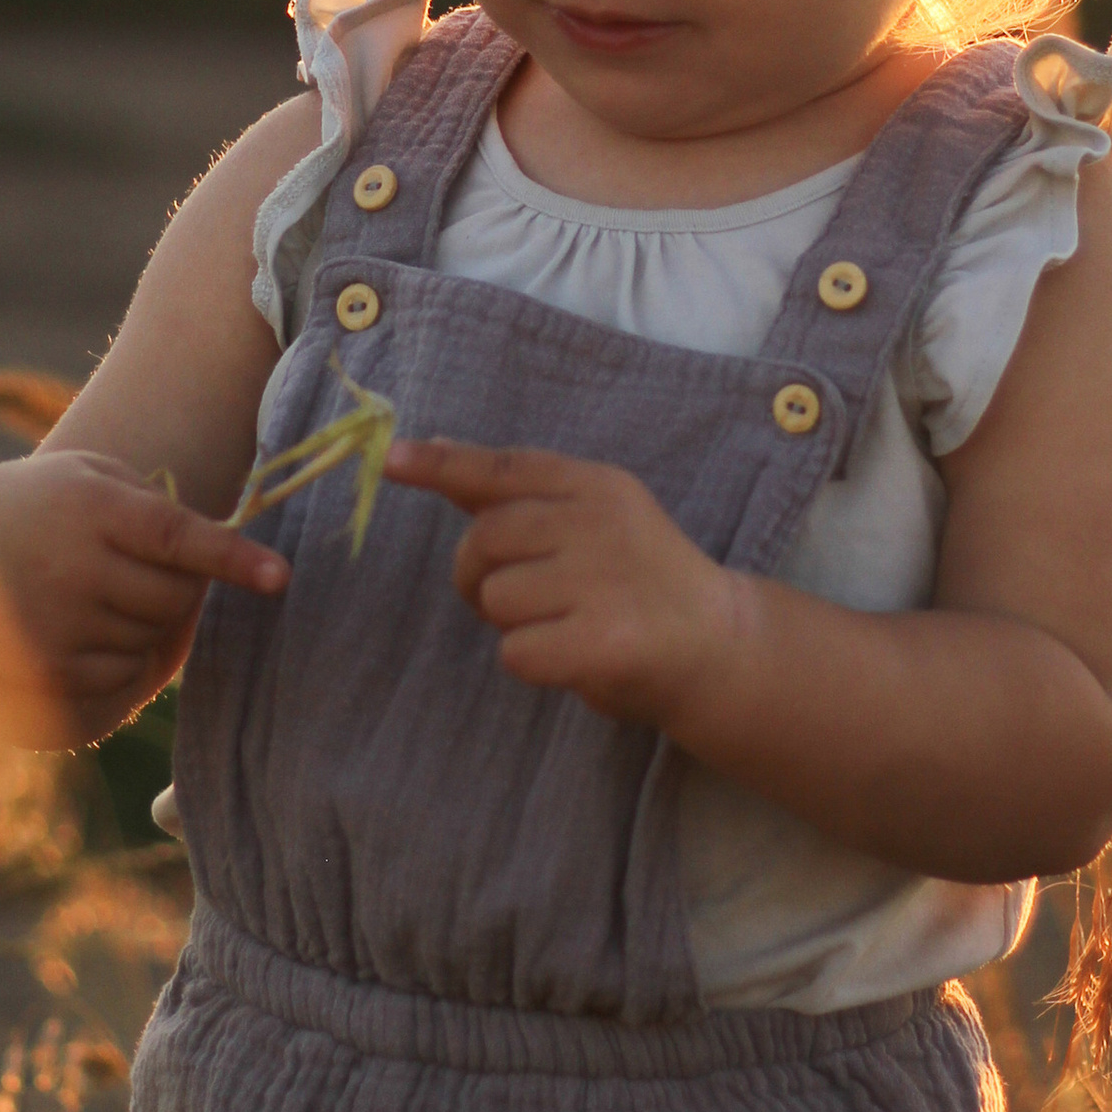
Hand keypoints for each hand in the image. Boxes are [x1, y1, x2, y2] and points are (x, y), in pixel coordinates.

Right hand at [0, 451, 285, 748]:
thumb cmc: (42, 507)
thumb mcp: (89, 479)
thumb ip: (153, 509)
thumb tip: (215, 566)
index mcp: (90, 509)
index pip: (177, 537)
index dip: (233, 558)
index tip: (281, 578)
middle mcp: (71, 568)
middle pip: (175, 599)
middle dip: (179, 593)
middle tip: (146, 574)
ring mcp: (53, 625)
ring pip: (151, 643)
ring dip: (147, 629)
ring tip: (104, 598)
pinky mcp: (41, 673)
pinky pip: (122, 683)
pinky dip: (126, 668)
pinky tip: (94, 635)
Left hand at [385, 440, 748, 727]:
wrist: (720, 646)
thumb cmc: (641, 582)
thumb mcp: (592, 520)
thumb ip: (517, 495)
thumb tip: (437, 449)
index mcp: (596, 485)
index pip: (504, 469)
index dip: (442, 464)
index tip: (391, 460)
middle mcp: (599, 522)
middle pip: (484, 539)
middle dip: (476, 574)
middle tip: (512, 597)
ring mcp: (603, 580)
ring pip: (496, 597)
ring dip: (513, 622)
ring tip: (563, 623)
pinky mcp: (602, 640)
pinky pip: (516, 651)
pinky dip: (532, 662)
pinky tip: (574, 656)